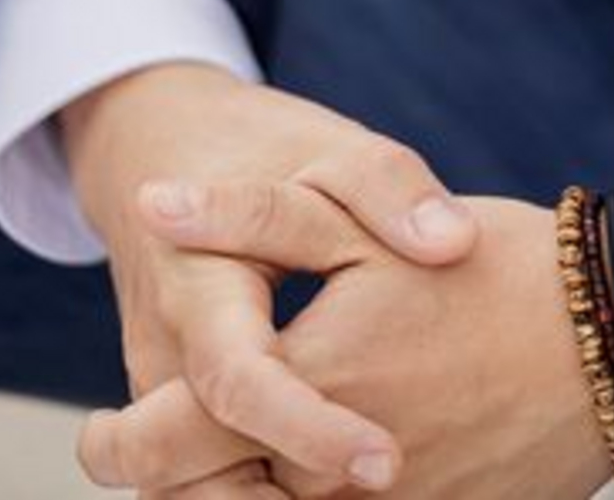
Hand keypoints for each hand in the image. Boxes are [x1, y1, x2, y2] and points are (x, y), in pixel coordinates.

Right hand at [61, 62, 478, 494]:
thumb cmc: (266, 151)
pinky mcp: (172, 411)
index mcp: (203, 288)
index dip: (309, 429)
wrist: (168, 149)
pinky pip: (196, 478)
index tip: (389, 461)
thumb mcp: (332, 150)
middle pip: (185, 470)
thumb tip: (453, 243)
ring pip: (182, 492)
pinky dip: (252, 497)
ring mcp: (160, 391)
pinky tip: (334, 499)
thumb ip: (392, 190)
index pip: (240, 382)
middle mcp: (165, 356)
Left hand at [75, 182, 613, 498]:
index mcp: (310, 383)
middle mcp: (336, 473)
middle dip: (162, 479)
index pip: (166, 443)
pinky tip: (309, 473)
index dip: (117, 442)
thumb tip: (158, 204)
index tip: (100, 427)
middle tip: (141, 447)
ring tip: (220, 460)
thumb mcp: (367, 221)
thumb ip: (254, 218)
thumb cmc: (495, 265)